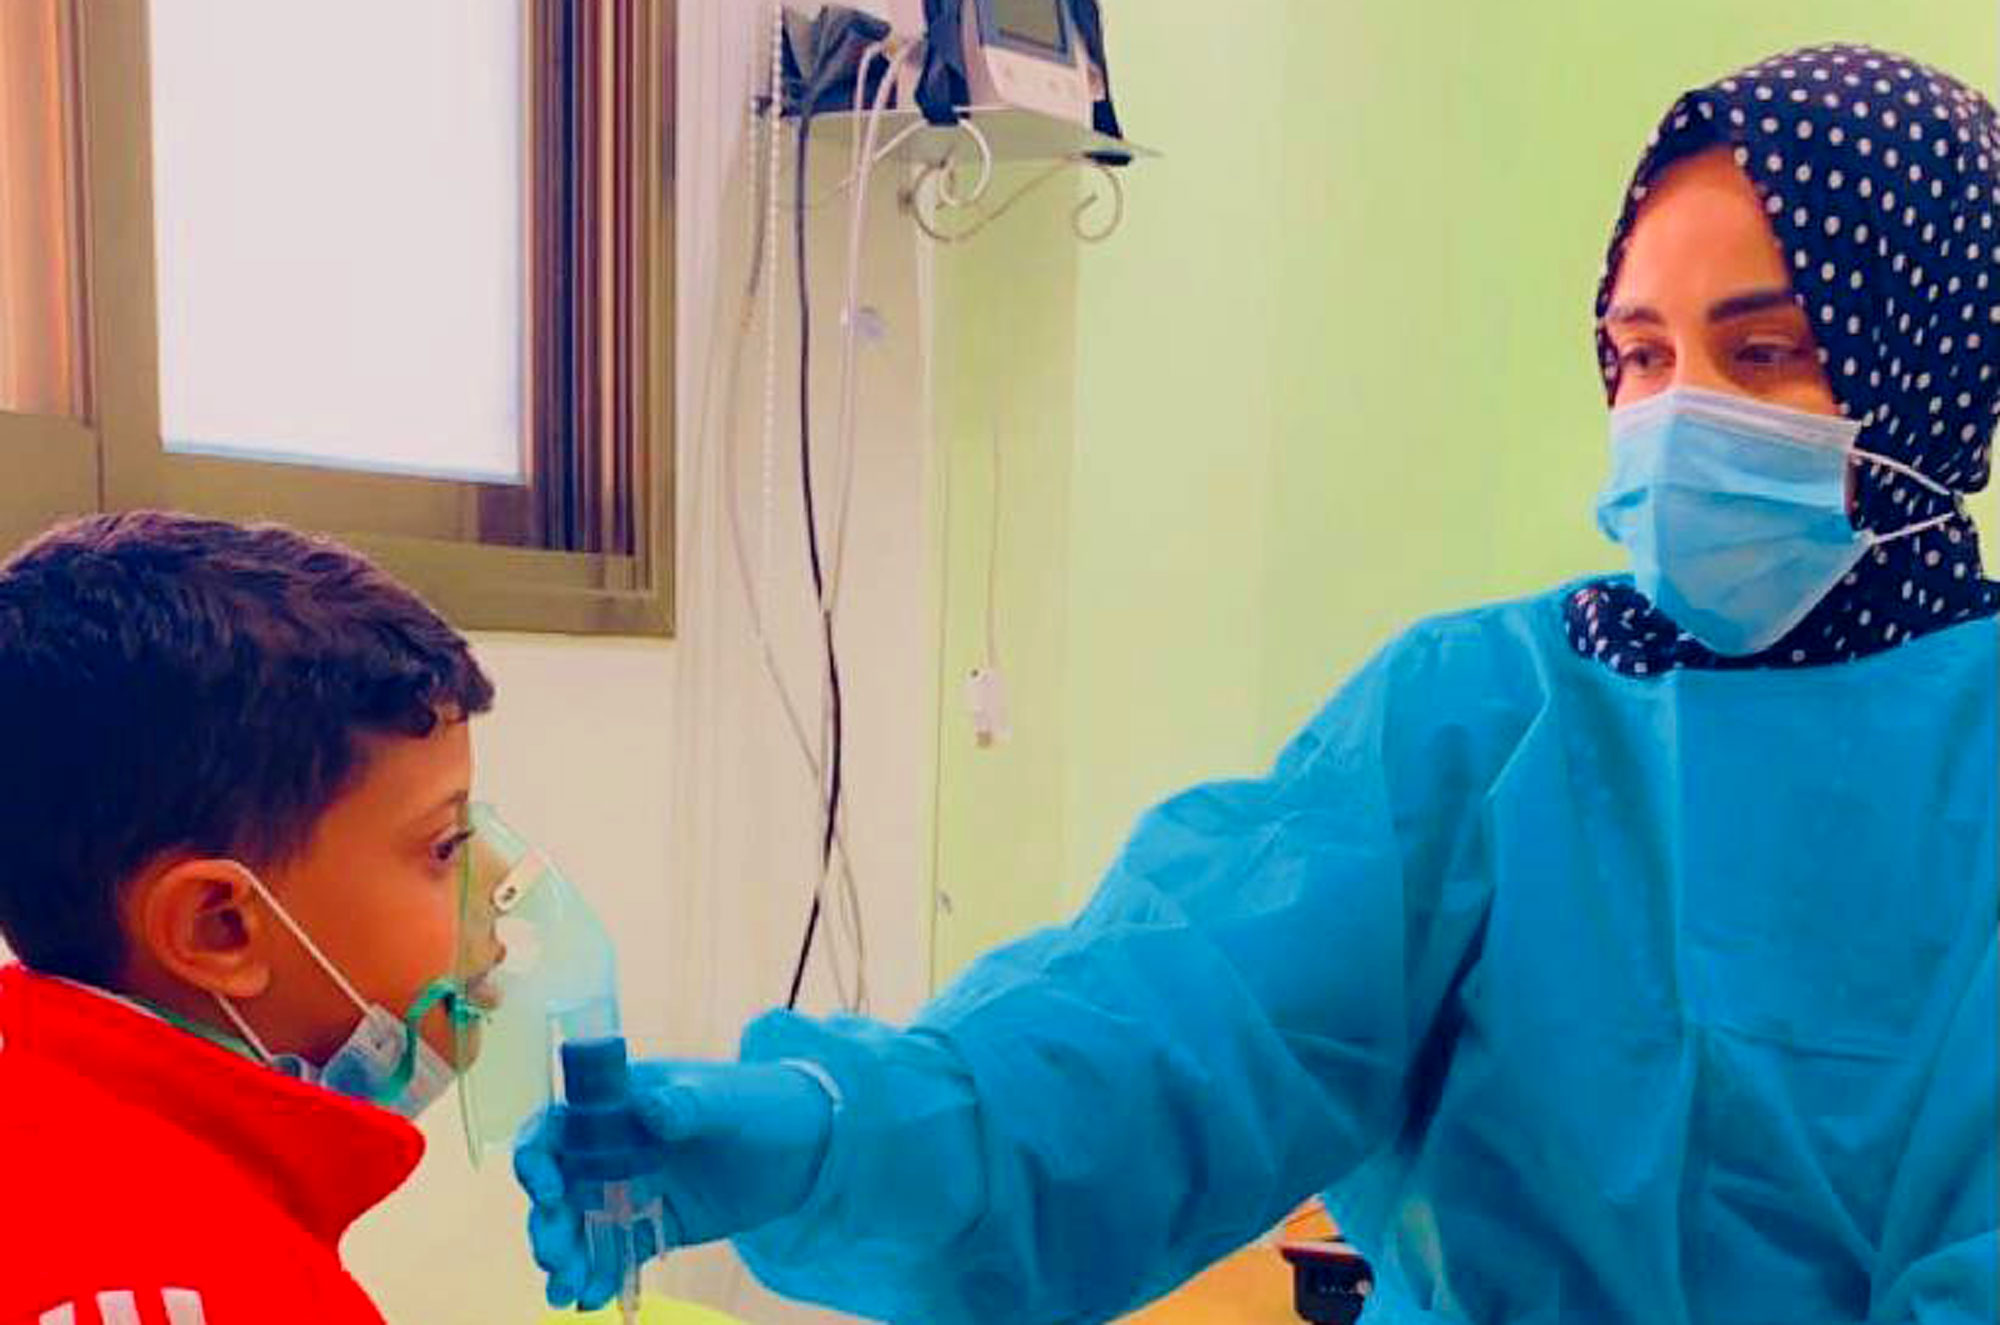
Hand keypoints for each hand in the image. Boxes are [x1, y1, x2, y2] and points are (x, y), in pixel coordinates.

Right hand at [512, 1058, 834, 1309]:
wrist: (810, 1148)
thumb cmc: (764, 1104)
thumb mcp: (728, 1101)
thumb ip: (689, 1105)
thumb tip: (651, 1109)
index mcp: (620, 1105)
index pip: (558, 1126)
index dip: (538, 1156)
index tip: (549, 1189)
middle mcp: (614, 1148)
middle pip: (558, 1186)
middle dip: (548, 1224)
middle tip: (554, 1258)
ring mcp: (631, 1188)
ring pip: (578, 1225)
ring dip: (565, 1257)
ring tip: (567, 1292)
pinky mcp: (654, 1224)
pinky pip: (615, 1252)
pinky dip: (598, 1275)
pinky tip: (592, 1300)